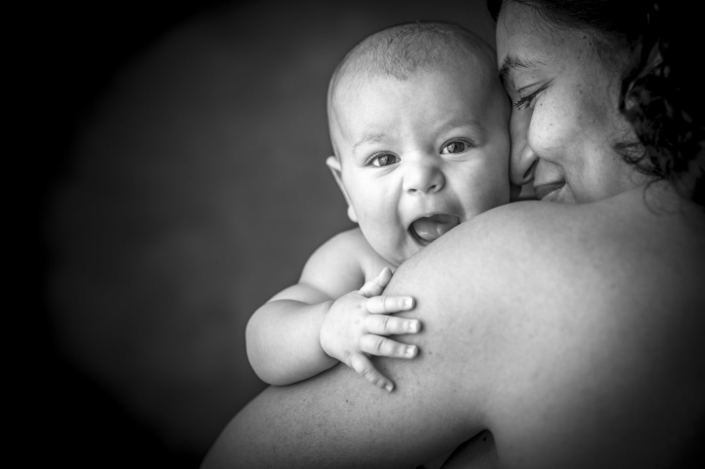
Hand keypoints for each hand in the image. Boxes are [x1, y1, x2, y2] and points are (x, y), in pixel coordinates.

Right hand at [319, 267, 419, 391]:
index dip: (397, 302)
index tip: (413, 301)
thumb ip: (375, 285)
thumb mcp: (357, 295)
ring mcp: (357, 342)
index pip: (382, 302)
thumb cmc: (346, 309)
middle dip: (400, 325)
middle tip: (419, 325)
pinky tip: (391, 387)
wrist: (319, 329)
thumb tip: (389, 269)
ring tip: (414, 352)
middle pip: (383, 324)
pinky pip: (364, 370)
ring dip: (395, 350)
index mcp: (364, 307)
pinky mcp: (352, 358)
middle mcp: (361, 324)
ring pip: (377, 347)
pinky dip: (376, 379)